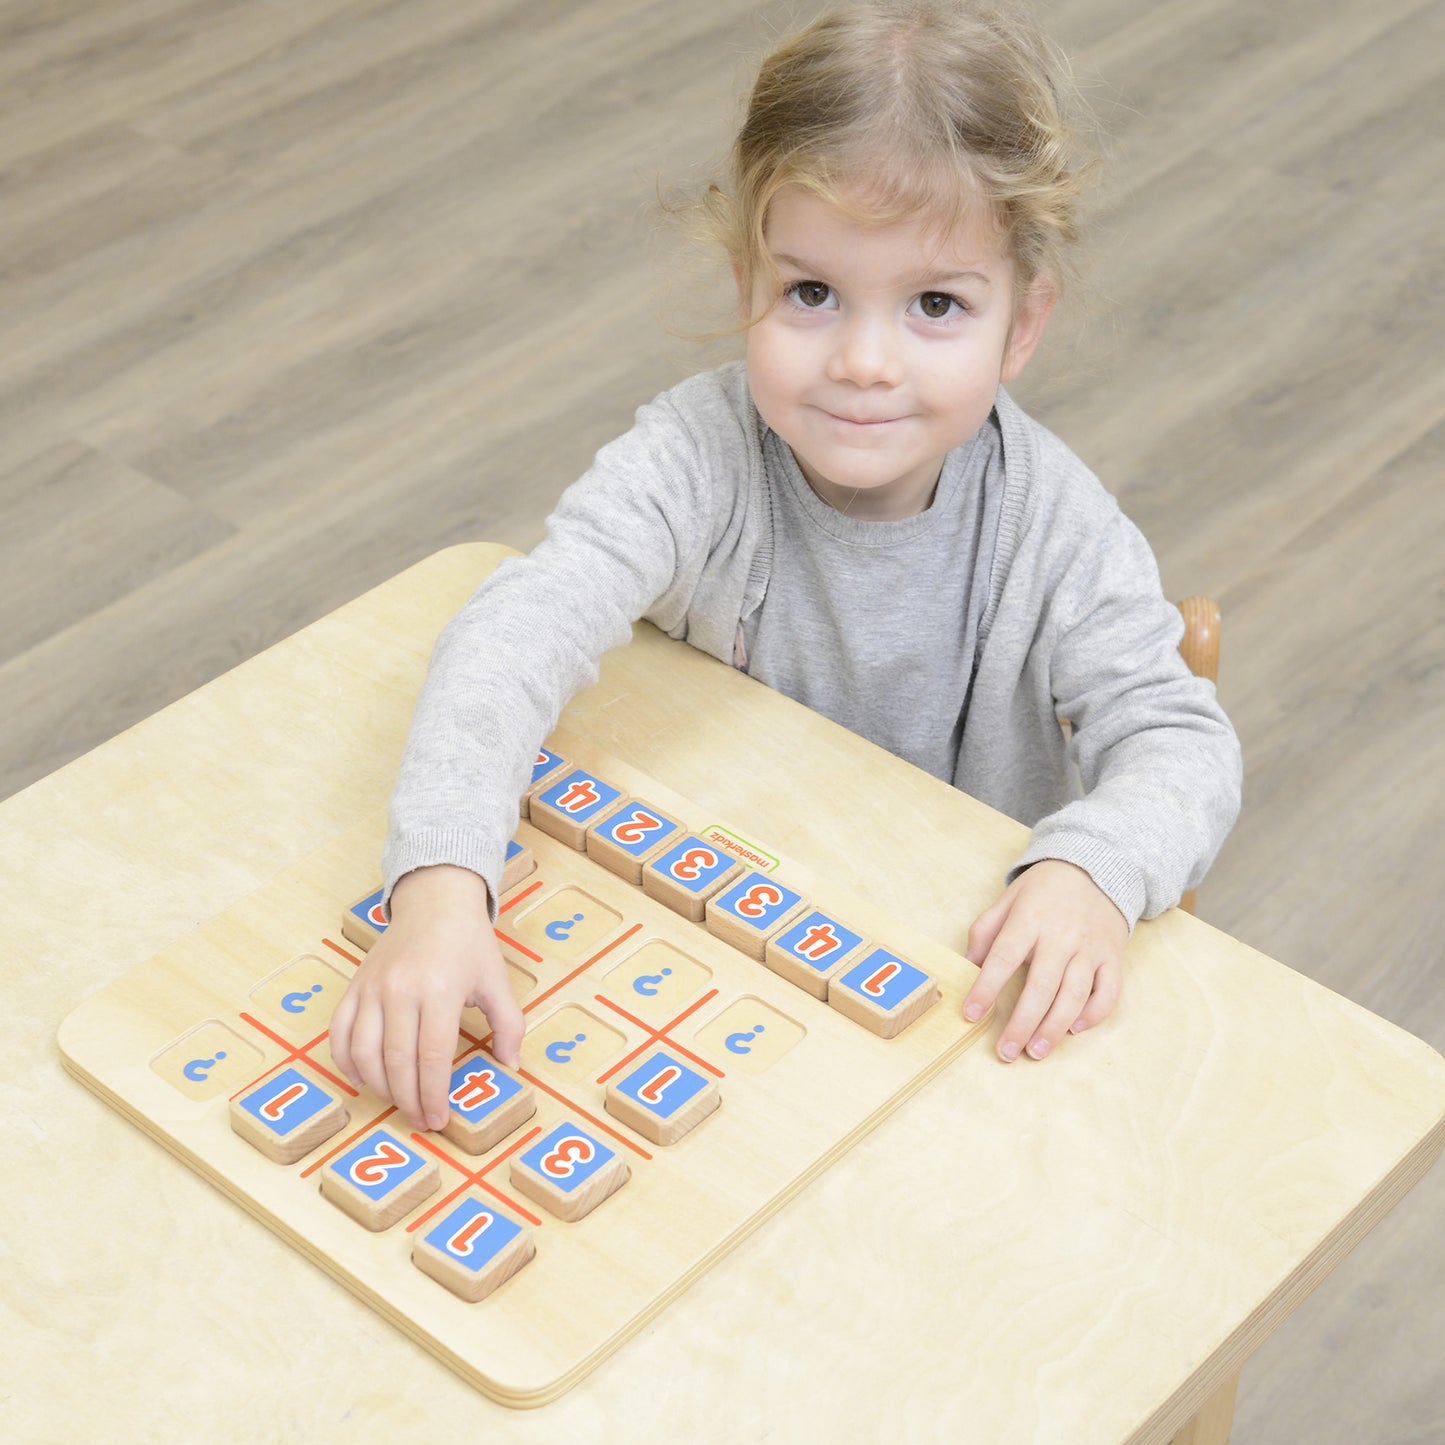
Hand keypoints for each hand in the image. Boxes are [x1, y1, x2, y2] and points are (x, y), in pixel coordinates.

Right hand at [329, 865, 525, 1130]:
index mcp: (439, 991)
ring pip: (364, 1053)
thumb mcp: (497, 980)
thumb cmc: (468, 942)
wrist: (435, 901)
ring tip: (400, 1101)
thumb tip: (511, 1067)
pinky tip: (364, 1077)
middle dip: (409, 1100)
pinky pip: (339, 1033)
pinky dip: (346, 1062)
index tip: (440, 1119)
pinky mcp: (354, 986)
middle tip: (422, 1120)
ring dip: (380, 1087)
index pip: (432, 1057)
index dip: (435, 1095)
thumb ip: (508, 1025)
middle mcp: (400, 991)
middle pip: (397, 1062)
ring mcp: (372, 989)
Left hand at [962, 860, 1126, 1062]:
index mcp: (1030, 920)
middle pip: (1041, 986)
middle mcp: (1061, 937)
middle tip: (1005, 1052)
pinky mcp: (1112, 958)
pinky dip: (1093, 1014)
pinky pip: (1108, 992)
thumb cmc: (1045, 889)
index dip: (986, 988)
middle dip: (1022, 1024)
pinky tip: (1074, 1029)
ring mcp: (1090, 949)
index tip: (971, 1013)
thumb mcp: (1008, 898)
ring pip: (1074, 995)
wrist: (1096, 868)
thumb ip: (985, 930)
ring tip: (1035, 1051)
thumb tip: (969, 964)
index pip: (1003, 957)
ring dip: (1054, 1028)